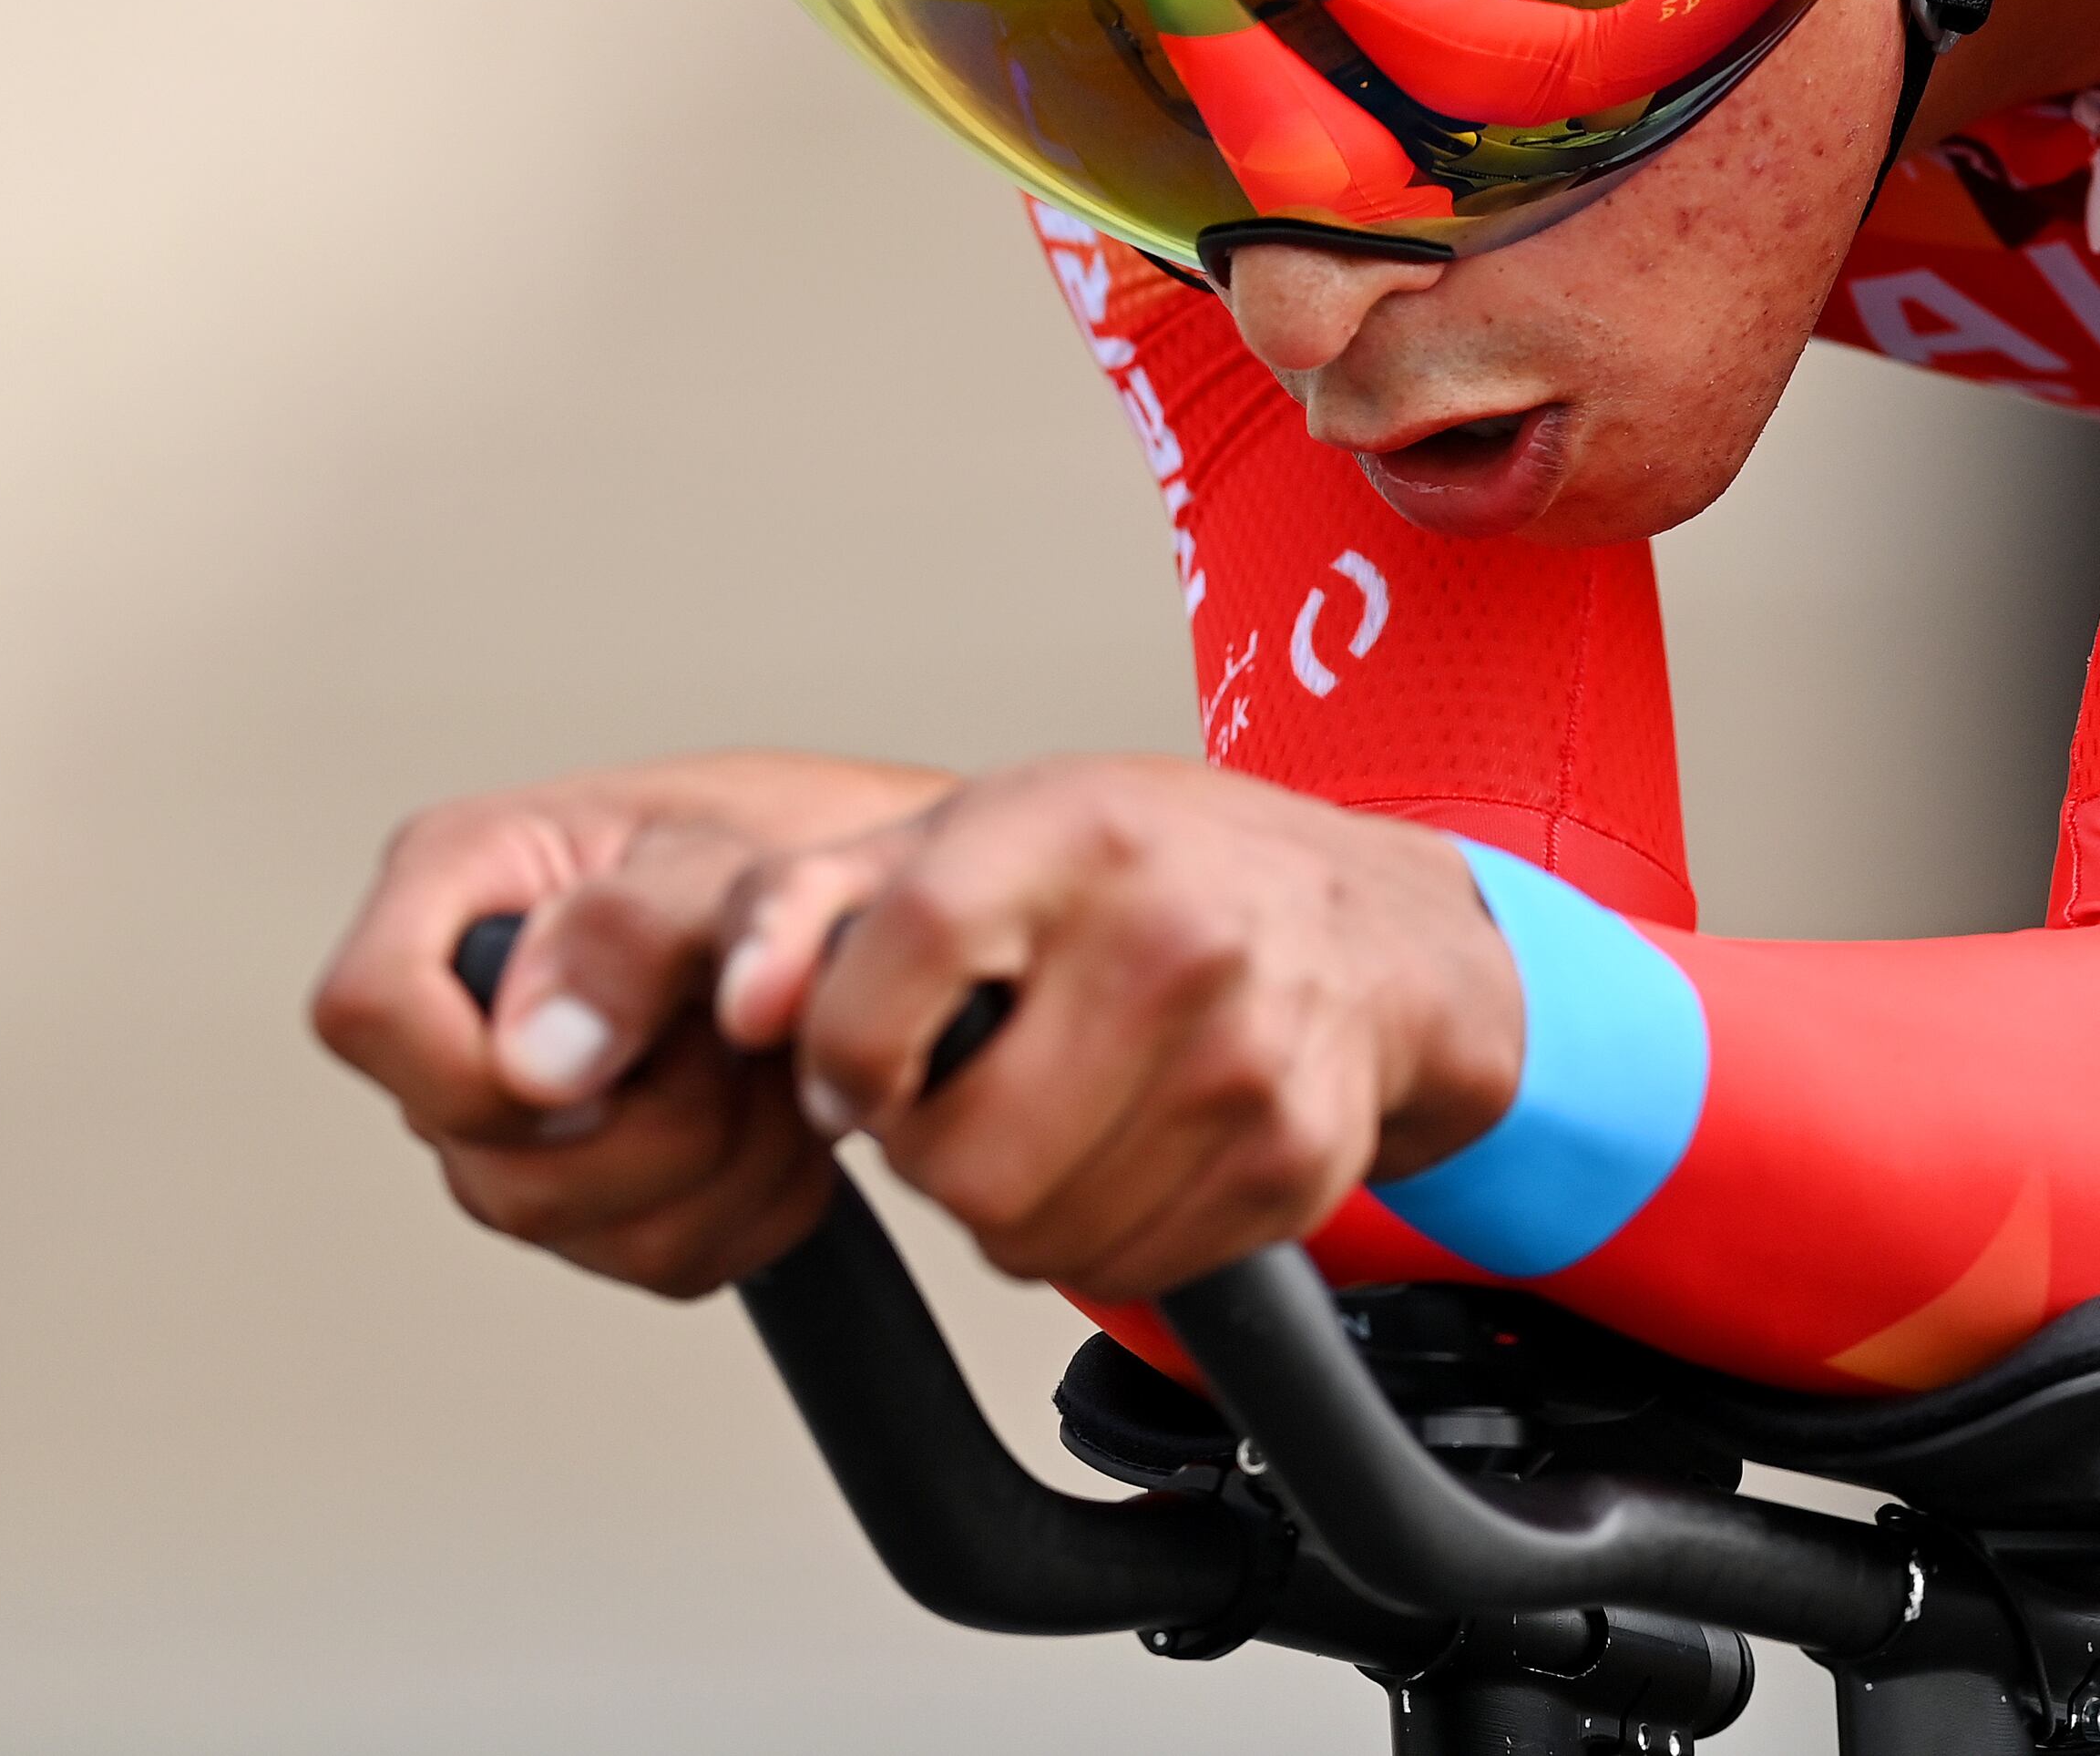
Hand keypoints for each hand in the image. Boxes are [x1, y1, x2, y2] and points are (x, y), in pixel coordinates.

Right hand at [309, 752, 948, 1295]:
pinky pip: (660, 1258)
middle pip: (488, 1165)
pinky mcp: (593, 1192)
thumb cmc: (799, 842)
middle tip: (741, 1032)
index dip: (475, 1065)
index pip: (368, 1011)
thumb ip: (630, 932)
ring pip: (578, 1230)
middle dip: (657, 1121)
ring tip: (772, 1062)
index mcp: (458, 880)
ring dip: (722, 1159)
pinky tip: (780, 1115)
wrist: (887, 913)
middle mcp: (464, 1010)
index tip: (607, 1053)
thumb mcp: (731, 852)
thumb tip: (532, 1062)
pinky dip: (754, 1201)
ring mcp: (516, 1117)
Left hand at [709, 759, 1523, 1299]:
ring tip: (1051, 1109)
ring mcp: (1247, 1058)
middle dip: (931, 1148)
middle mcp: (1177, 935)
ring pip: (1034, 1236)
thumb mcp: (966, 835)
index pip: (911, 951)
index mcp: (1076, 831)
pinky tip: (1123, 1144)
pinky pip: (1122, 1270)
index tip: (852, 1071)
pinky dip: (1097, 1234)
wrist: (1363, 931)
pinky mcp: (1295, 1162)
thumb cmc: (1141, 873)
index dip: (848, 1045)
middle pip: (962, 1156)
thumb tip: (737, 1010)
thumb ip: (810, 905)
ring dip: (1011, 1202)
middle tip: (970, 1086)